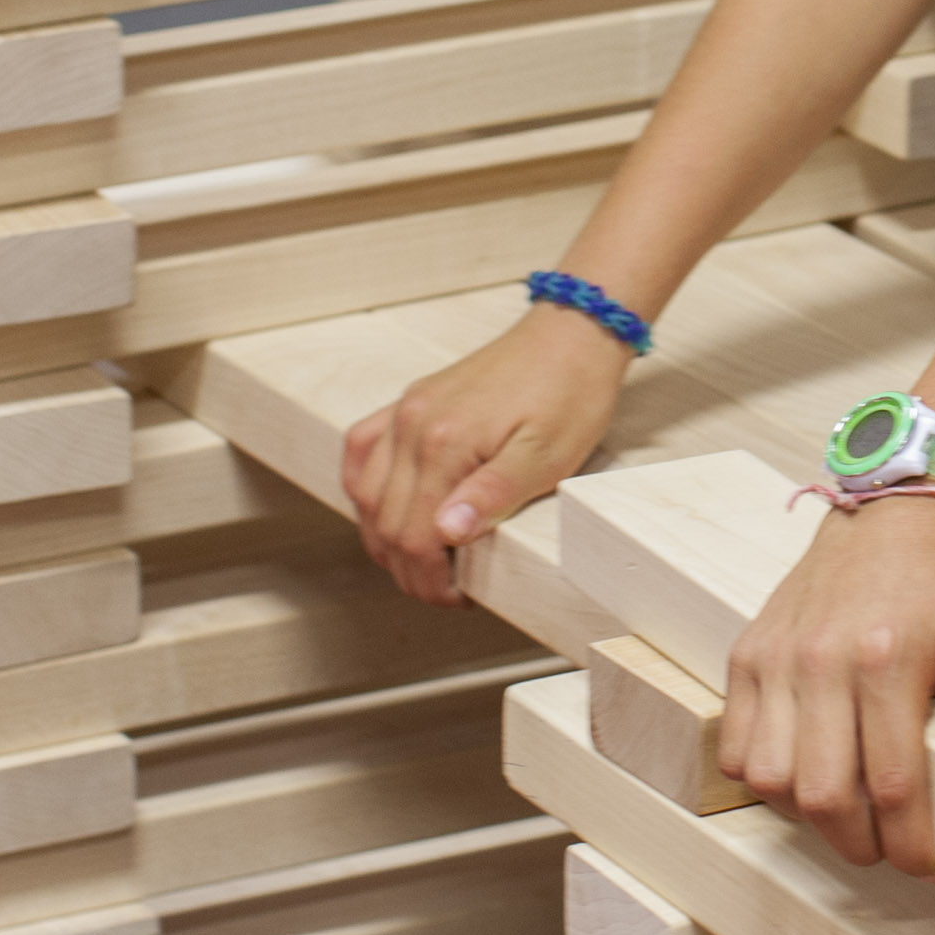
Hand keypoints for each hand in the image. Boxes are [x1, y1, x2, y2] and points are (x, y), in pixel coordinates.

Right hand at [344, 307, 631, 604]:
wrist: (571, 335)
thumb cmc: (570, 395)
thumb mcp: (548, 456)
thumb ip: (494, 495)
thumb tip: (446, 534)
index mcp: (445, 444)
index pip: (414, 536)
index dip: (429, 580)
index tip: (457, 599)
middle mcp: (412, 426)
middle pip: (385, 521)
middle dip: (409, 568)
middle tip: (444, 591)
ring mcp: (405, 411)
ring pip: (366, 492)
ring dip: (385, 537)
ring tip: (422, 563)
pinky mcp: (410, 401)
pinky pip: (363, 451)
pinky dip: (366, 490)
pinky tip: (385, 510)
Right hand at [720, 497, 934, 876]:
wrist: (891, 512)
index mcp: (886, 660)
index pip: (894, 784)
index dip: (909, 842)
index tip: (925, 864)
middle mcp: (822, 662)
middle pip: (825, 795)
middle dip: (858, 844)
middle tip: (886, 851)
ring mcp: (777, 660)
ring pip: (770, 778)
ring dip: (807, 816)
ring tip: (845, 818)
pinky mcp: (747, 656)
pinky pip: (735, 746)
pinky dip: (762, 778)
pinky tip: (800, 778)